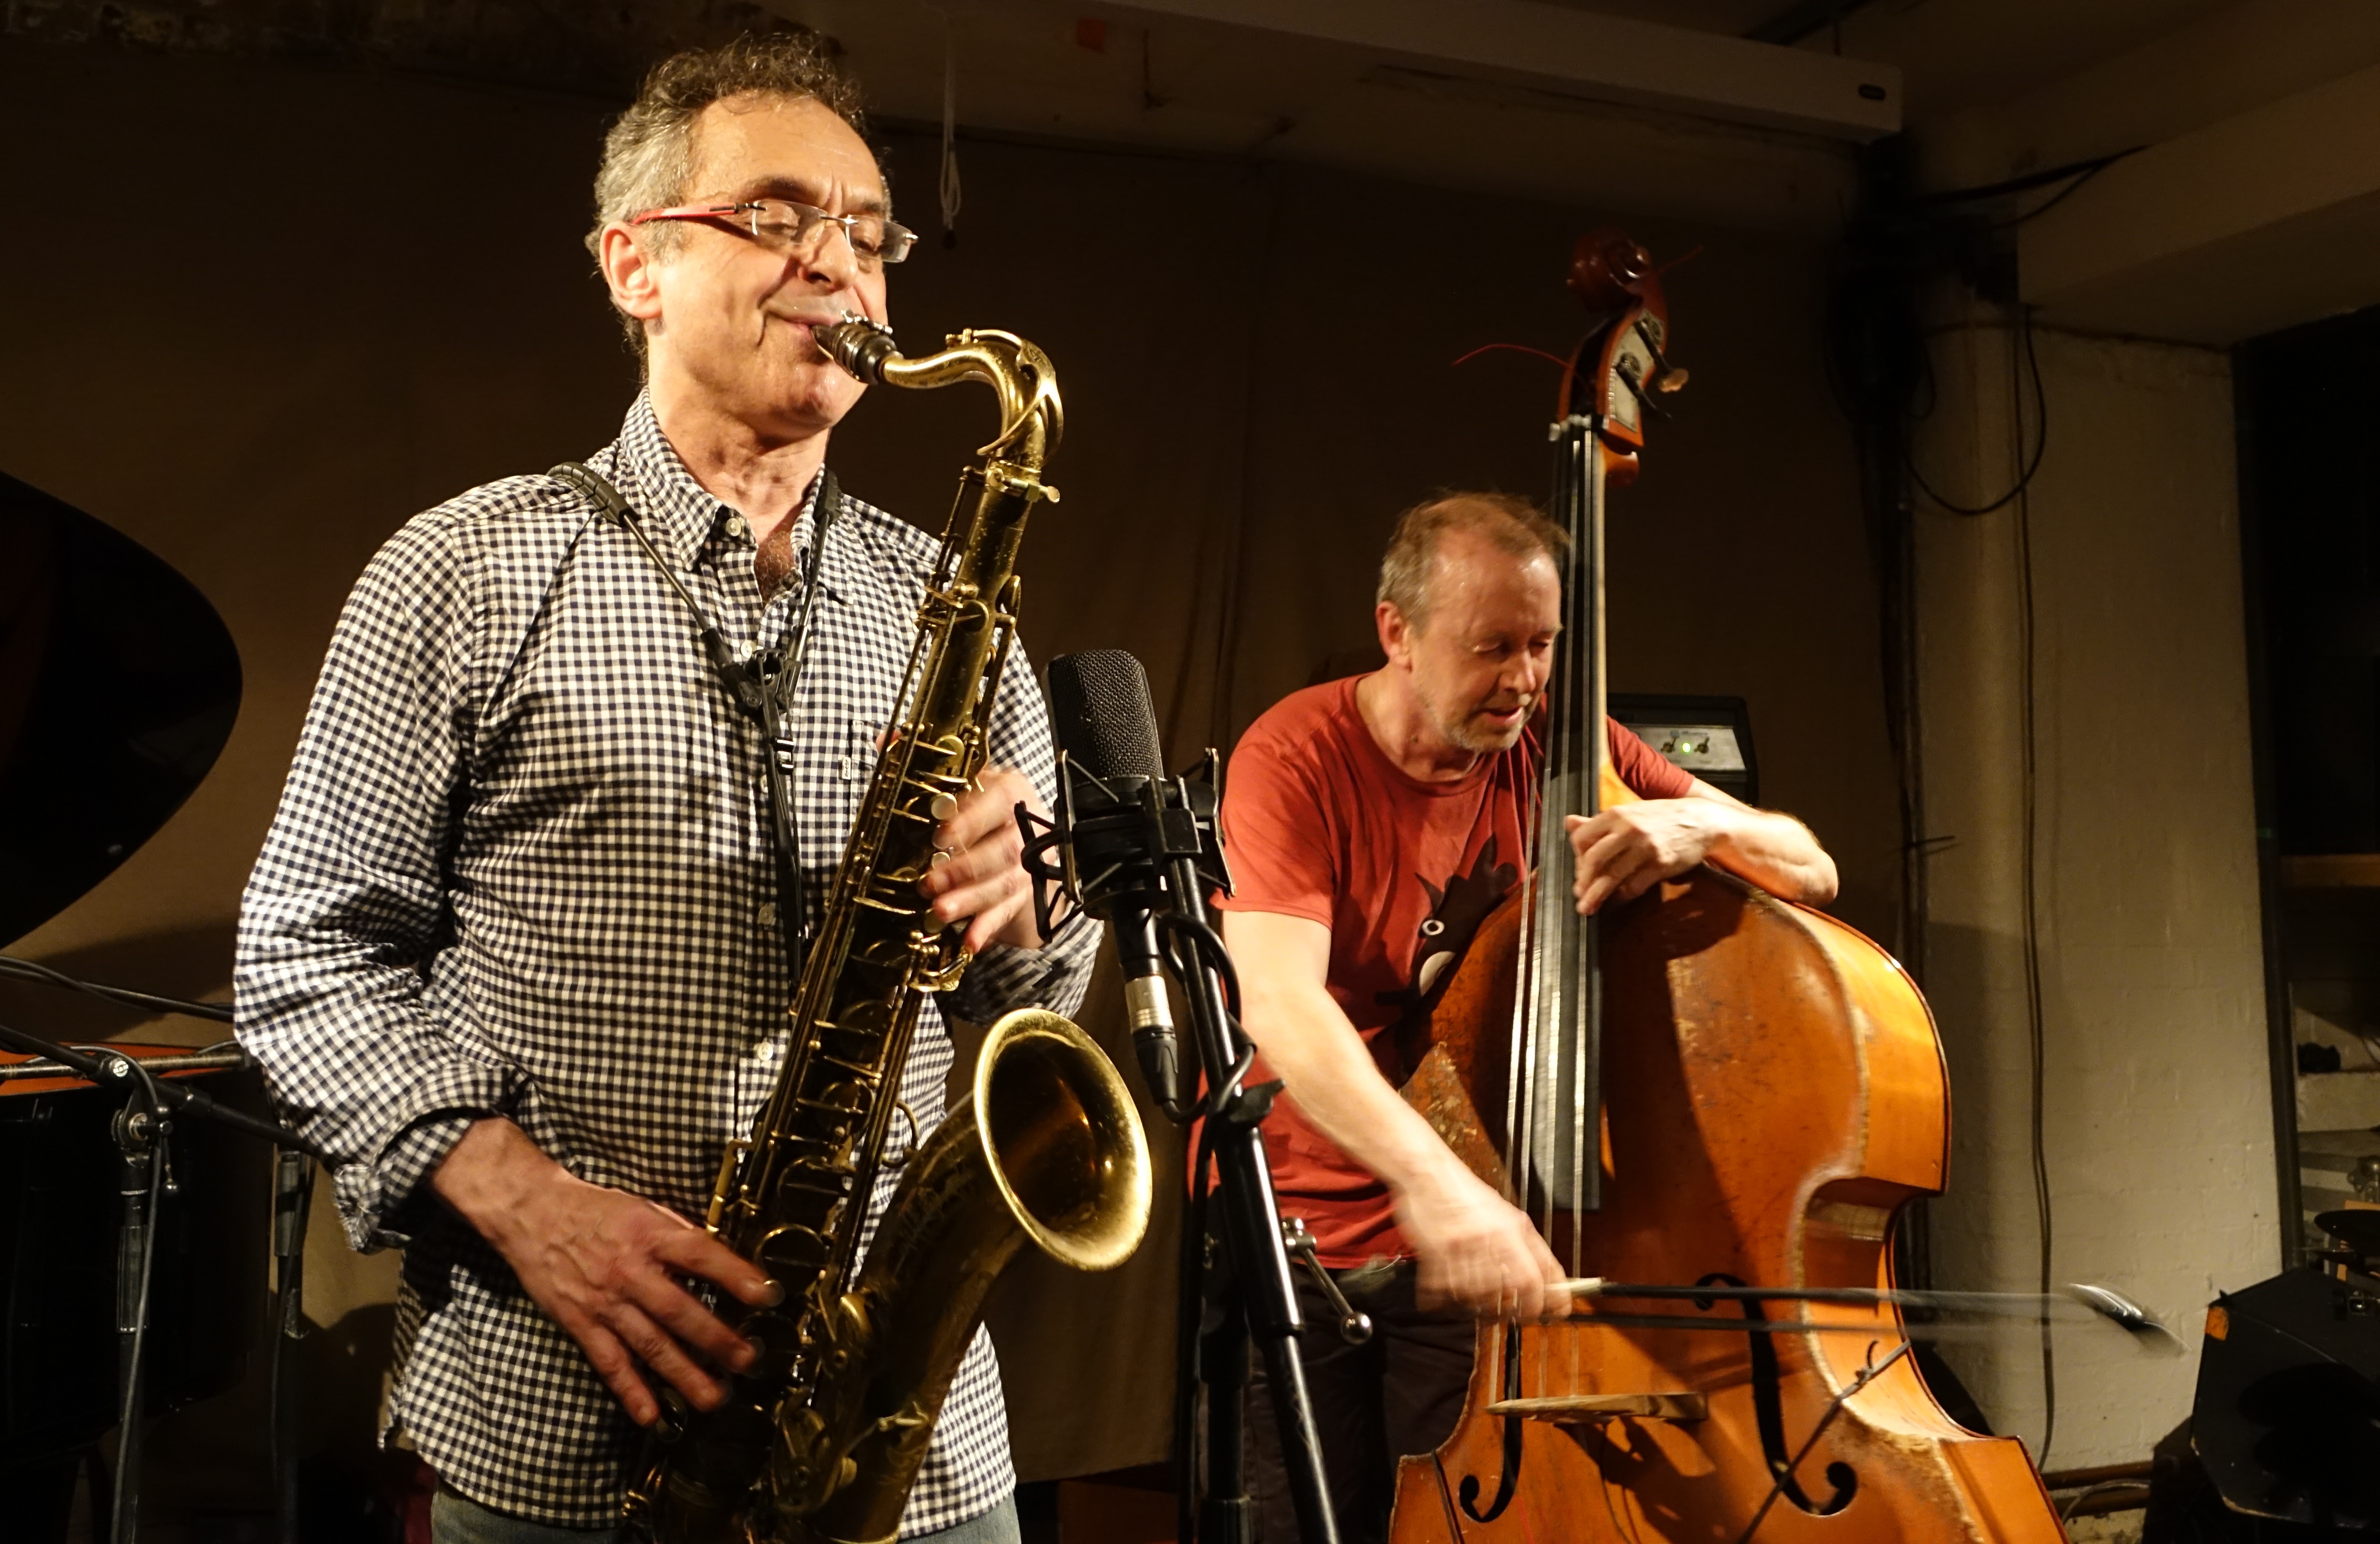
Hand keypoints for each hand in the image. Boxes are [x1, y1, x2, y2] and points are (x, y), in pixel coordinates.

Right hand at [432, 1119, 780, 1425]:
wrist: (533, 1213)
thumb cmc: (596, 1210)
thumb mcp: (644, 1208)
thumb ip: (678, 1234)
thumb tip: (719, 1259)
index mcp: (650, 1235)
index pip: (700, 1255)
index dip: (735, 1275)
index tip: (768, 1295)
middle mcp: (630, 1271)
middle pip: (679, 1310)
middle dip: (717, 1339)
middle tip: (748, 1361)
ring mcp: (604, 1302)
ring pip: (649, 1344)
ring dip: (684, 1375)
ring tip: (715, 1397)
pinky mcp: (580, 1323)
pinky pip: (609, 1362)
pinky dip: (630, 1390)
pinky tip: (651, 1413)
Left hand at [918, 764, 1048, 952]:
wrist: (1026, 839)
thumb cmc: (982, 808)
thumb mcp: (961, 782)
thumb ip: (924, 762)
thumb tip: (886, 738)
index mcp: (1010, 792)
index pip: (997, 802)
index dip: (969, 819)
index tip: (939, 835)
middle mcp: (1026, 827)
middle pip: (1002, 849)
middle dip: (964, 868)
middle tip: (929, 883)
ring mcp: (1030, 864)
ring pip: (1004, 883)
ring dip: (971, 900)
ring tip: (939, 913)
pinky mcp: (1026, 895)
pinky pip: (1008, 912)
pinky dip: (987, 927)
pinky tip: (969, 942)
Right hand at [1393, 1158, 1565, 1318]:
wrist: (1428, 1172)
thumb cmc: (1466, 1194)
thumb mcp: (1508, 1214)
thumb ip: (1529, 1245)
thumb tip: (1548, 1276)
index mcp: (1512, 1229)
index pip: (1537, 1278)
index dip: (1547, 1301)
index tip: (1551, 1313)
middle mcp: (1489, 1239)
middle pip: (1508, 1293)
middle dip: (1511, 1311)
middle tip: (1509, 1315)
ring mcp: (1461, 1247)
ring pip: (1476, 1296)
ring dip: (1477, 1306)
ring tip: (1477, 1304)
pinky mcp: (1434, 1252)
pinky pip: (1443, 1289)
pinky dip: (1444, 1298)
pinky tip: (1446, 1294)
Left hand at [1565, 798, 1733, 914]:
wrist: (1701, 821)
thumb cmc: (1661, 817)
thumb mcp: (1629, 812)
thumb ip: (1598, 821)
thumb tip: (1568, 823)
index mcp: (1616, 814)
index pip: (1582, 838)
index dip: (1576, 856)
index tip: (1579, 869)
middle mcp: (1629, 829)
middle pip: (1594, 860)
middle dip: (1582, 881)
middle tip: (1578, 894)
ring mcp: (1646, 848)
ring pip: (1612, 876)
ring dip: (1596, 896)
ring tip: (1586, 908)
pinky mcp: (1661, 865)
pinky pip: (1634, 885)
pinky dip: (1623, 895)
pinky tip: (1618, 899)